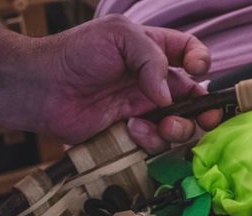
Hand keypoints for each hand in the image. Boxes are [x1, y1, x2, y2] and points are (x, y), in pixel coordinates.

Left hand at [0, 15, 220, 152]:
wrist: (43, 88)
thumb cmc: (78, 53)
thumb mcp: (120, 36)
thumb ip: (153, 58)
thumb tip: (170, 96)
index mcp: (155, 51)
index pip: (191, 53)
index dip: (201, 62)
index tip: (196, 70)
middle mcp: (155, 82)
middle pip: (196, 98)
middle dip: (206, 109)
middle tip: (207, 117)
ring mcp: (146, 110)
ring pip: (183, 126)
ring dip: (181, 128)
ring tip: (165, 125)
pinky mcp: (134, 135)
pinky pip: (158, 143)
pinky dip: (151, 139)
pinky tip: (131, 128)